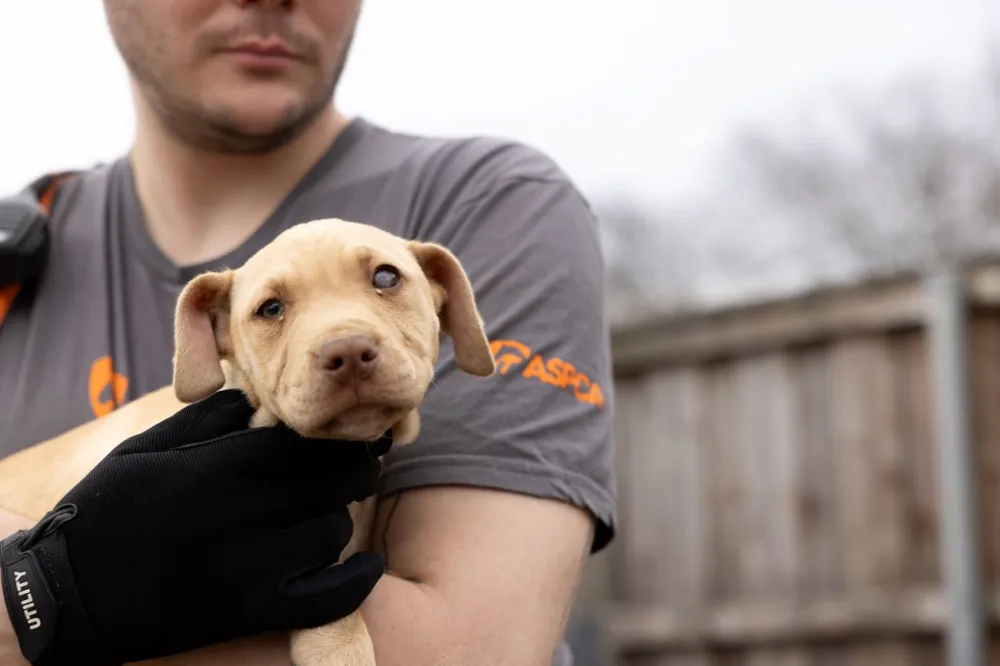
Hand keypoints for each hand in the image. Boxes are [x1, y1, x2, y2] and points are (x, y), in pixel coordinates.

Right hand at [1, 389, 389, 665]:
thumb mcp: (145, 450)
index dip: (334, 437)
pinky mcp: (248, 612)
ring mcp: (246, 568)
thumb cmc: (107, 511)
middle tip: (363, 466)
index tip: (352, 435)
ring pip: (330, 533)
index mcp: (215, 468)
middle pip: (327, 483)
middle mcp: (237, 514)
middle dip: (353, 471)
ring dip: (338, 520)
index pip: (301, 442)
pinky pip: (325, 599)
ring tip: (330, 513)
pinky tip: (369, 565)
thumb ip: (207, 418)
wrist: (66, 595)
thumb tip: (256, 393)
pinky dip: (356, 582)